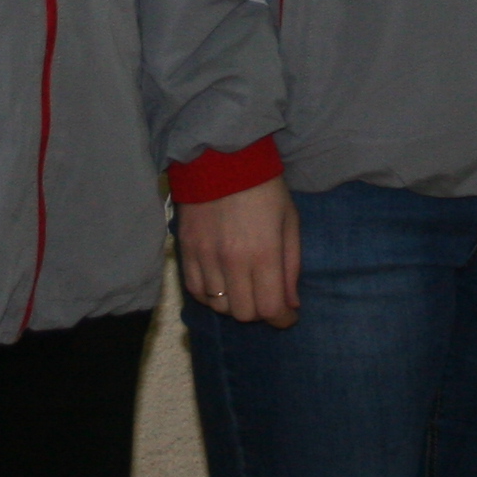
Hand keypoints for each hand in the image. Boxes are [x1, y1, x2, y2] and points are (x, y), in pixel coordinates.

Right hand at [177, 178, 300, 326]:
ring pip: (218, 306)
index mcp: (263, 253)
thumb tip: (291, 303)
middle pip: (244, 313)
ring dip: (234, 304)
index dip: (282, 318)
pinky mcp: (185, 250)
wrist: (222, 157)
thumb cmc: (264, 188)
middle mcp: (232, 261)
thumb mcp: (289, 221)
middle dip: (260, 312)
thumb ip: (291, 266)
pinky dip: (210, 295)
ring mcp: (205, 257)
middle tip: (266, 298)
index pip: (270, 308)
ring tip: (243, 289)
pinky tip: (221, 283)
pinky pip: (195, 291)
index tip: (287, 315)